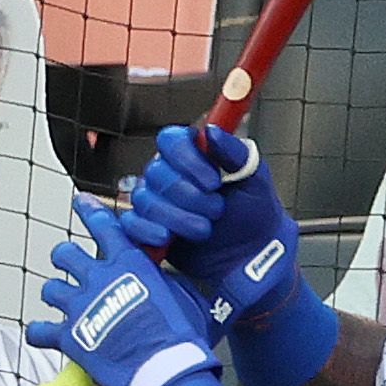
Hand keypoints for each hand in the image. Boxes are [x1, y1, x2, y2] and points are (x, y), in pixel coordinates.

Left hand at [31, 202, 221, 385]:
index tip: (79, 202)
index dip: (89, 211)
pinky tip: (45, 335)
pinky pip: (38, 330)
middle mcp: (98, 278)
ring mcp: (80, 306)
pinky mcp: (68, 336)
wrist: (165, 368)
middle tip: (72, 268)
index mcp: (128, 262)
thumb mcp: (185, 294)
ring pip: (49, 288)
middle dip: (66, 259)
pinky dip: (41, 333)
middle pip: (65, 254)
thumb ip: (164, 280)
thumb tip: (159, 279)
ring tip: (65, 304)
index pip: (103, 225)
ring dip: (57, 294)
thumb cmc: (182, 334)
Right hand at [121, 124, 303, 326]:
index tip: (213, 180)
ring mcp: (155, 201)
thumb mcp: (254, 179)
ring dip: (178, 217)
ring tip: (205, 229)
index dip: (187, 159)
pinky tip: (169, 237)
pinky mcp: (145, 228)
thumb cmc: (253, 212)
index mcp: (193, 155)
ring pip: (146, 200)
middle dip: (190, 196)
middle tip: (217, 209)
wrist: (250, 254)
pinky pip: (131, 224)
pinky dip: (149, 231)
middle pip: (157, 172)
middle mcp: (169, 174)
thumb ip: (234, 152)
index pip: (170, 140)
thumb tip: (212, 131)